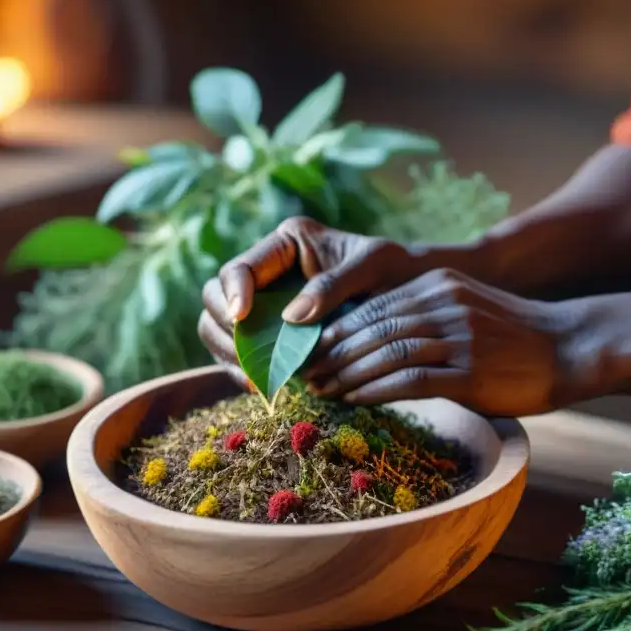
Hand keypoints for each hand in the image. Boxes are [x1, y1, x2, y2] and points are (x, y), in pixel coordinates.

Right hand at [197, 217, 419, 386]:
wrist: (414, 294)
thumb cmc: (397, 271)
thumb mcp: (372, 268)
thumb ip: (333, 285)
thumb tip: (291, 317)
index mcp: (287, 244)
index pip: (241, 267)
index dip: (234, 293)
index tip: (240, 318)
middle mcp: (269, 271)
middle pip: (216, 297)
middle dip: (224, 329)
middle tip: (248, 360)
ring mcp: (268, 304)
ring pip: (220, 328)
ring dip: (229, 354)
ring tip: (254, 379)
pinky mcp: (273, 334)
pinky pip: (242, 352)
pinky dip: (244, 370)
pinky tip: (261, 387)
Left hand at [303, 268, 571, 416]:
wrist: (571, 346)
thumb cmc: (515, 336)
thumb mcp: (467, 309)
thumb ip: (426, 317)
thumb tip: (376, 344)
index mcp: (439, 285)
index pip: (373, 306)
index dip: (336, 330)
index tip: (310, 351)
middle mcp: (444, 305)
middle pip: (373, 328)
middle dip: (332, 353)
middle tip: (304, 375)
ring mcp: (459, 337)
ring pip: (386, 352)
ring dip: (348, 374)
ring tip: (322, 390)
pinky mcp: (471, 371)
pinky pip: (412, 380)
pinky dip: (377, 389)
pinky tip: (355, 400)